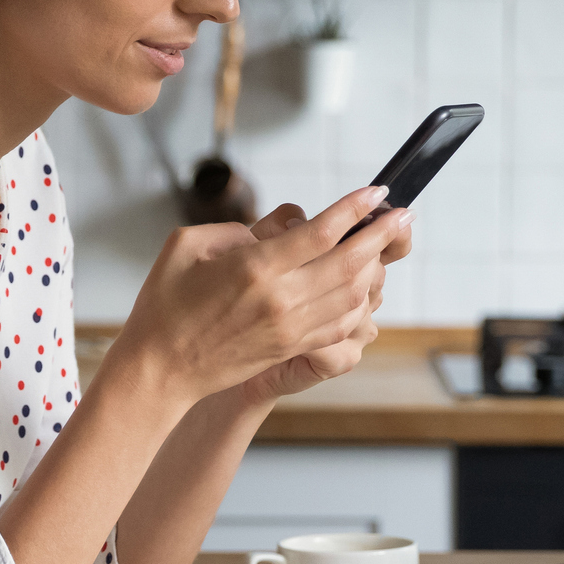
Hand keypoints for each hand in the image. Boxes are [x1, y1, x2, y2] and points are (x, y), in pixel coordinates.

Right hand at [104, 185, 410, 408]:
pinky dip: (360, 300)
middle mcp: (280, 299)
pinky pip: (340, 322)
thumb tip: (274, 231)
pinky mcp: (291, 347)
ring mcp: (289, 327)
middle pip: (348, 262)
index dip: (354, 210)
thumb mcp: (185, 246)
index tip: (377, 193)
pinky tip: (364, 283)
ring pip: (351, 294)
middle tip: (403, 215)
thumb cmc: (164, 305)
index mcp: (254, 268)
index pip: (320, 233)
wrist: (159, 370)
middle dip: (381, 235)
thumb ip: (234, 229)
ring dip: (376, 266)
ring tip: (387, 244)